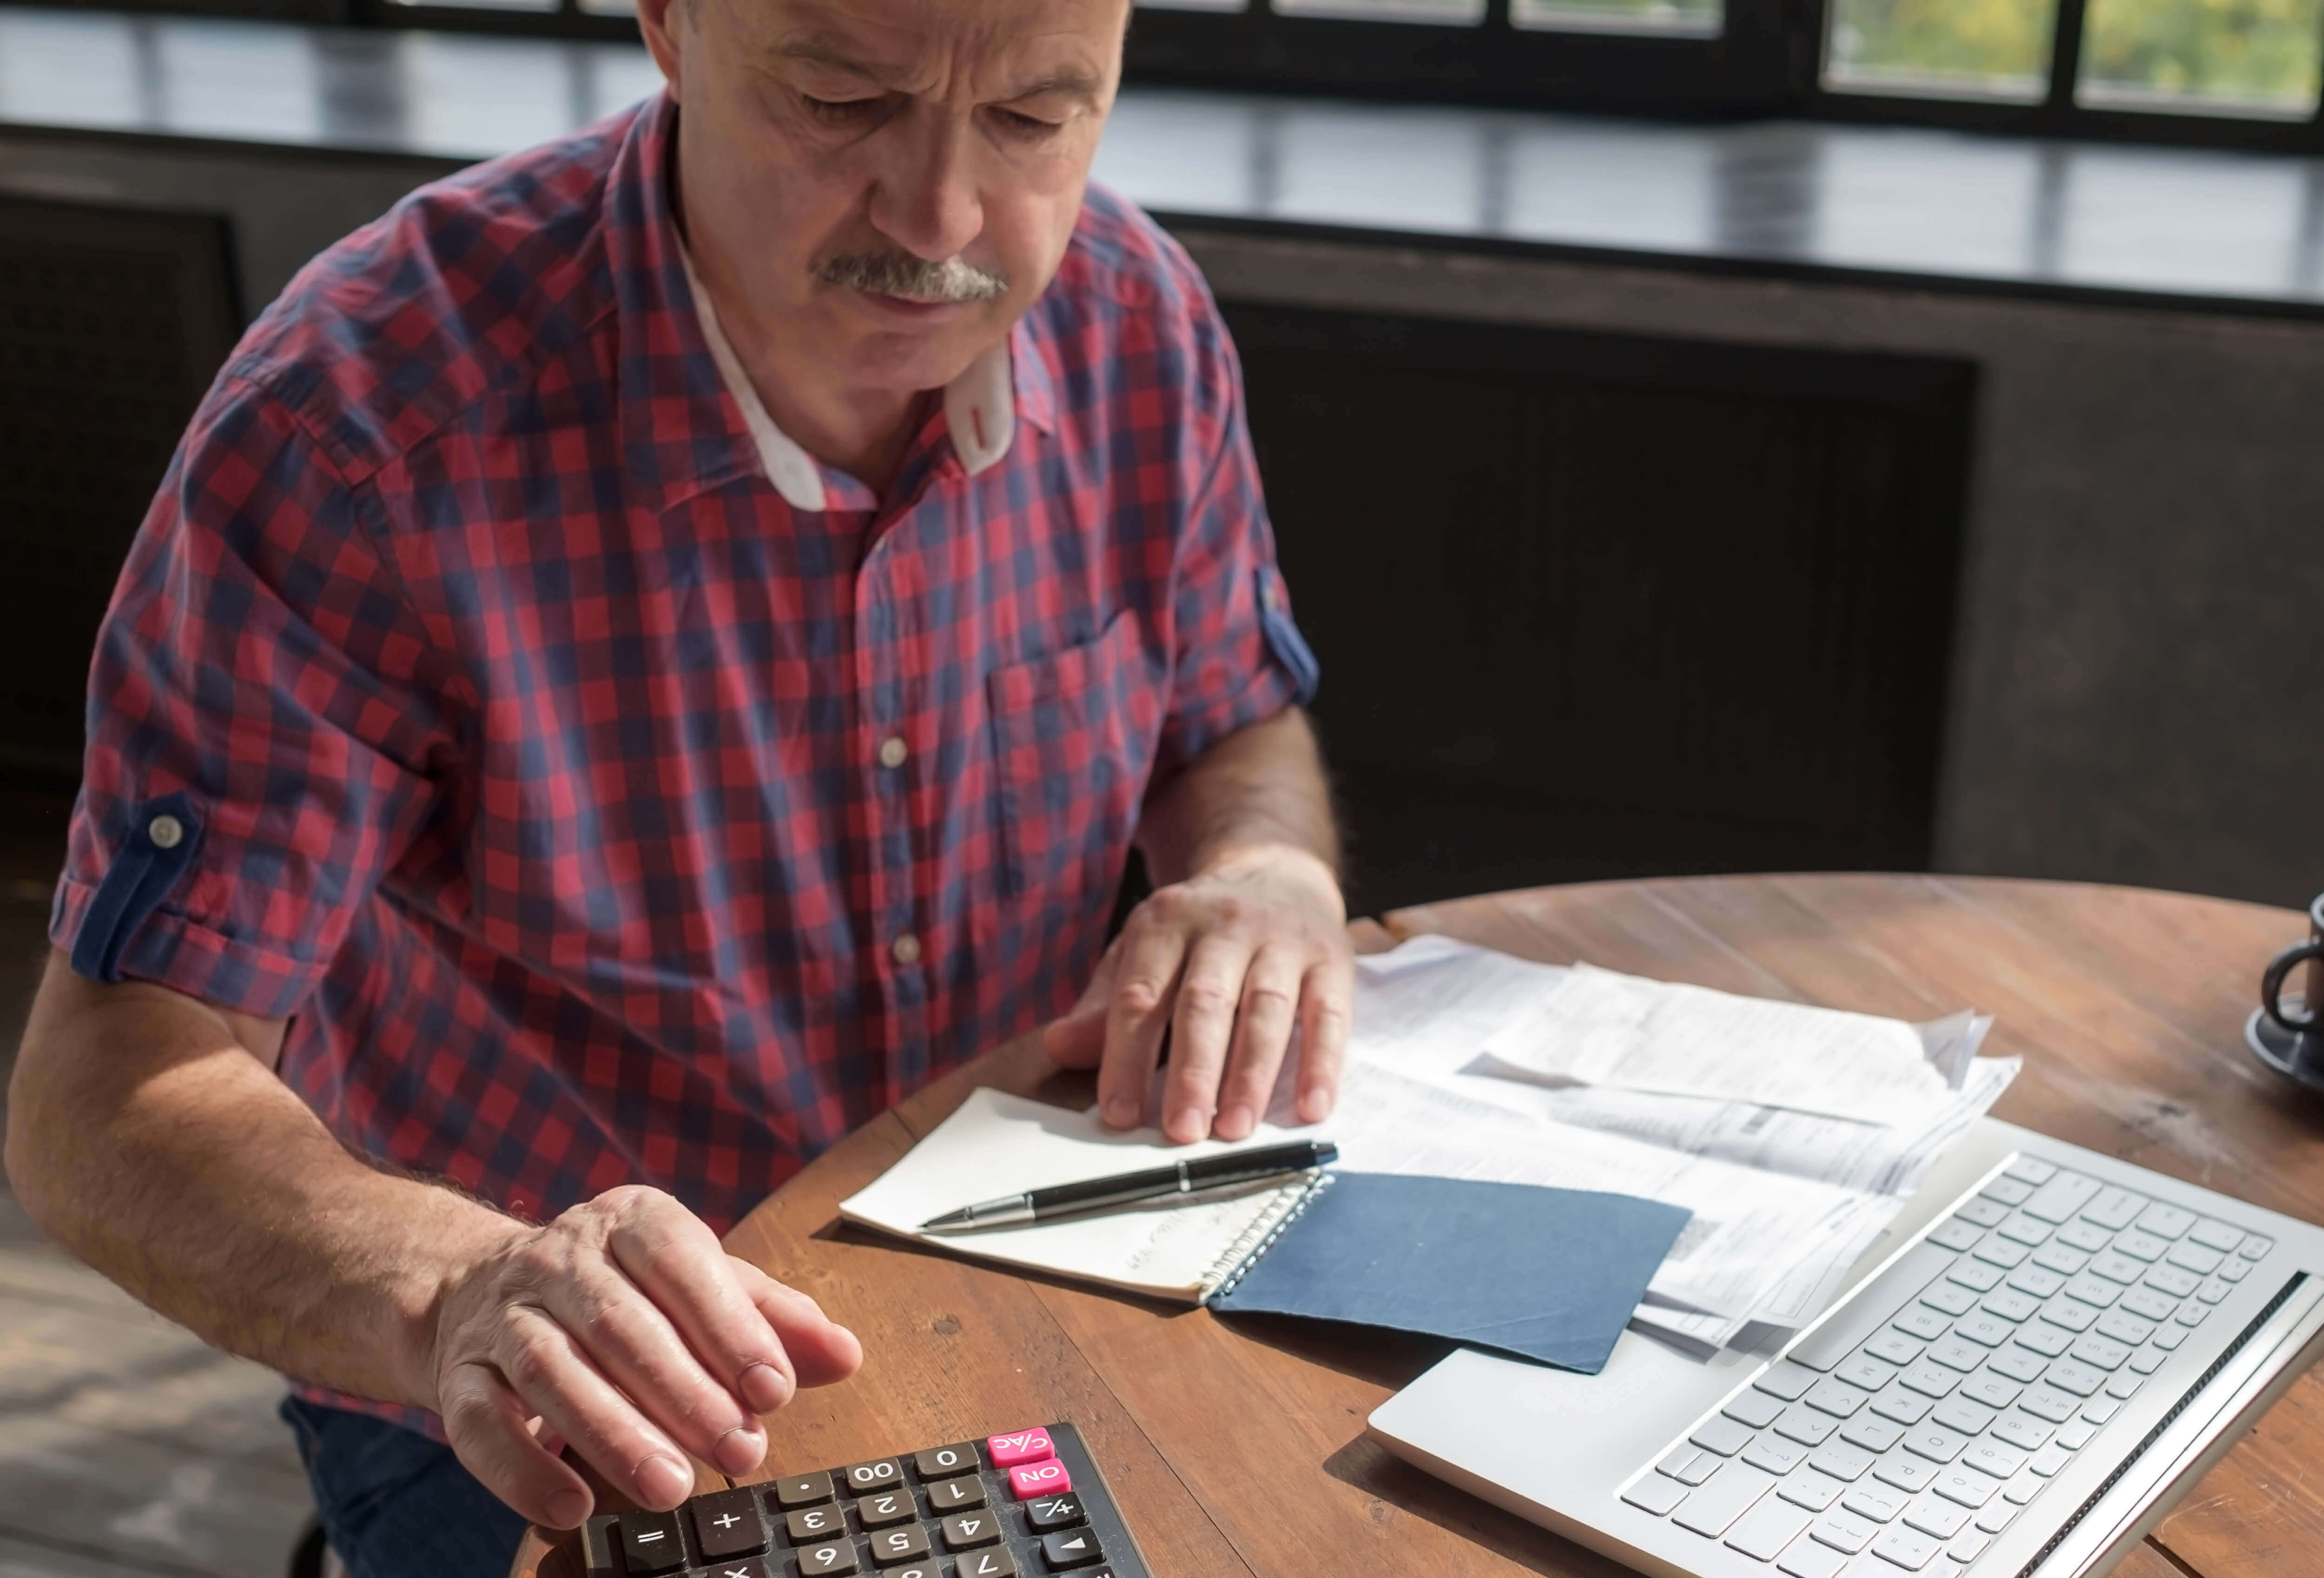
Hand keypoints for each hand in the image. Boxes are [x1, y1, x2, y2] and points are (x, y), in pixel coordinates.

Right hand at [419, 1185, 861, 1526]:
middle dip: (686, 1394)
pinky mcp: (458, 1377)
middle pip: (621, 1324)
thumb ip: (771, 1319)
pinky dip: (525, 1471)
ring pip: (554, 1372)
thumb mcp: (699, 1286)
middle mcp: (559, 1258)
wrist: (481, 1290)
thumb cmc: (621, 1292)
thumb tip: (845, 1354)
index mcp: (630, 1221)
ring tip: (671, 1487)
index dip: (729, 1327)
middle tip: (739, 1452)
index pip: (681, 1262)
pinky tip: (574, 1506)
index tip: (773, 1391)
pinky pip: (481, 1425)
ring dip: (615, 1435)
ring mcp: (502, 1316)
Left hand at [1044, 845, 1352, 1142]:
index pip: (1140, 996)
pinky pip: (1329, 1015)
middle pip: (1204, 1003)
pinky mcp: (1332, 959)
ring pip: (1266, 1010)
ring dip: (1250, 1075)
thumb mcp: (1144, 952)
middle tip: (1182, 1130)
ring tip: (1235, 1129)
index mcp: (1167, 922)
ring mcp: (1283, 940)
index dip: (1126, 1057)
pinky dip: (1322, 1064)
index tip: (1120, 1114)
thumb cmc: (1200, 933)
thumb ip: (1104, 1005)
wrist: (1279, 873)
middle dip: (1192, 1071)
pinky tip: (1311, 1109)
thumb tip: (1058, 1048)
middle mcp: (1225, 925)